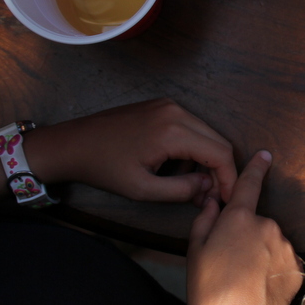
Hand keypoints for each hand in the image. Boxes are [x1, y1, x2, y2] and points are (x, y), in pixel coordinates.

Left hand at [26, 98, 236, 203]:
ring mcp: (170, 105)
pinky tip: (176, 166)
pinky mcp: (163, 106)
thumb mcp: (142, 189)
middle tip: (211, 196)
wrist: (74, 143)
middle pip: (218, 141)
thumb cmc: (104, 168)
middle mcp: (177, 111)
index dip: (230, 178)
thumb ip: (181, 191)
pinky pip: (192, 126)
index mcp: (173, 131)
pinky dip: (193, 148)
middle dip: (220, 171)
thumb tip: (209, 188)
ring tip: (189, 184)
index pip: (220, 153)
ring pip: (207, 134)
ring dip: (206, 160)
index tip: (227, 199)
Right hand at [186, 153, 301, 304]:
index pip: (248, 185)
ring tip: (243, 281)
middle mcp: (268, 225)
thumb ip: (204, 220)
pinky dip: (274, 271)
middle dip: (247, 236)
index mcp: (239, 217)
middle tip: (230, 263)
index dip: (256, 168)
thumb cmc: (208, 290)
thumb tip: (212, 201)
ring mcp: (286, 247)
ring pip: (272, 243)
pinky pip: (283, 263)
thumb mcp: (194, 251)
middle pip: (257, 223)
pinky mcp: (298, 268)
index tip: (265, 154)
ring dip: (261, 254)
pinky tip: (259, 289)